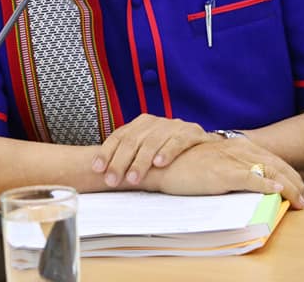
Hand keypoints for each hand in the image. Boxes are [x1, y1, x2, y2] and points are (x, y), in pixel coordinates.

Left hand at [91, 113, 212, 187]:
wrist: (206, 145)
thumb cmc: (171, 151)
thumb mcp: (148, 151)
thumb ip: (130, 158)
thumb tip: (102, 176)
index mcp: (140, 125)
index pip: (119, 137)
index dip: (107, 152)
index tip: (97, 169)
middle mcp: (154, 123)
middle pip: (132, 140)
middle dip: (120, 161)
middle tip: (112, 180)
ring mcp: (173, 126)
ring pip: (152, 142)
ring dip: (141, 161)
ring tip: (133, 178)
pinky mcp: (191, 132)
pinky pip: (177, 140)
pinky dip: (167, 151)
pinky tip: (160, 163)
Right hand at [153, 139, 303, 208]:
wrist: (160, 164)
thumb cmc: (182, 165)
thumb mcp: (211, 162)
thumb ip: (229, 166)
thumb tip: (247, 180)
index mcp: (234, 145)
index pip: (269, 158)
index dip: (286, 173)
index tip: (297, 186)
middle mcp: (236, 149)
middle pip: (275, 163)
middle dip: (294, 181)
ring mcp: (230, 160)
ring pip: (268, 171)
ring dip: (288, 186)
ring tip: (299, 199)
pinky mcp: (222, 173)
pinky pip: (250, 178)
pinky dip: (266, 184)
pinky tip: (277, 191)